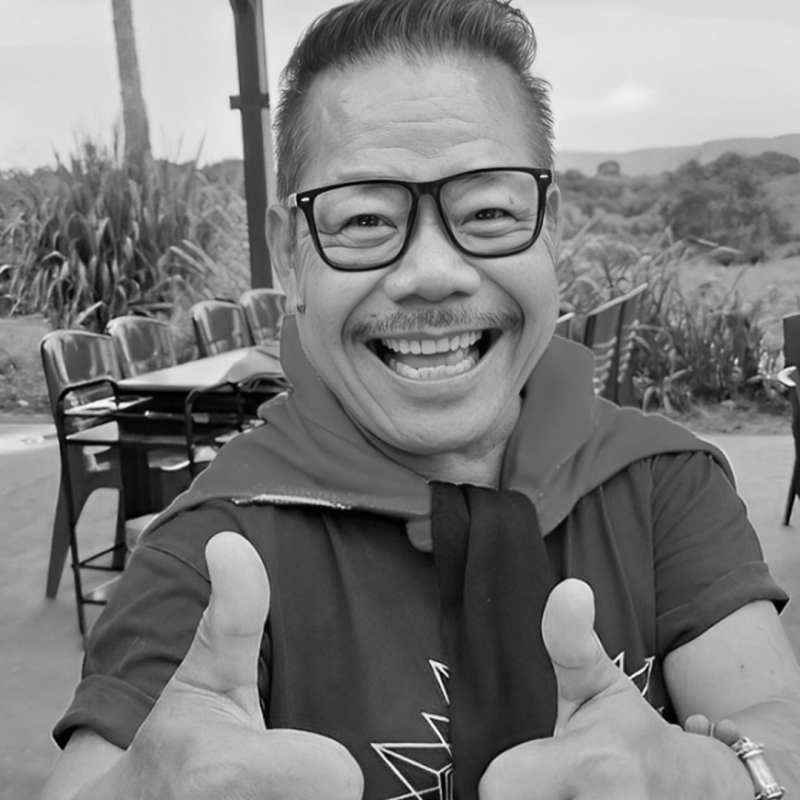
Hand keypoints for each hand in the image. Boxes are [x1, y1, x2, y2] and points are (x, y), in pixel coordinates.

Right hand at [87, 532, 363, 799]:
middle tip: (277, 782)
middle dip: (314, 791)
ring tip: (272, 796)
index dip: (324, 766)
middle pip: (338, 799)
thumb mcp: (200, 678)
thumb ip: (231, 615)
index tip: (285, 757)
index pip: (340, 778)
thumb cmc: (171, 746)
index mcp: (220, 772)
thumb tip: (229, 542)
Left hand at [479, 579, 749, 799]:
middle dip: (536, 793)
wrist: (706, 792)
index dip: (510, 772)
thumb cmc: (636, 735)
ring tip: (575, 792)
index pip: (498, 783)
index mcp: (592, 764)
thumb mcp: (598, 682)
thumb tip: (569, 589)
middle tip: (561, 780)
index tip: (534, 762)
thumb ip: (567, 640)